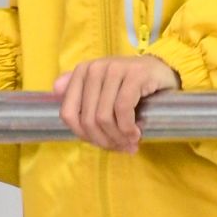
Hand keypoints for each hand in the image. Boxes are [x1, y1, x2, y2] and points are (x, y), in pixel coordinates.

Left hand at [53, 55, 178, 150]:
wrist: (162, 70)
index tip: (102, 143)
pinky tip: (136, 133)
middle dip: (105, 140)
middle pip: (88, 119)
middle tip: (121, 147)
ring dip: (118, 137)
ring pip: (104, 117)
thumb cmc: (130, 85)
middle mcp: (94, 68)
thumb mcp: (102, 88)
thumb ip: (77, 90)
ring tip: (130, 142)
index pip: (69, 114)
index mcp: (82, 72)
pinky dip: (128, 128)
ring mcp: (114, 70)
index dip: (84, 136)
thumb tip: (54, 91)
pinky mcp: (135, 75)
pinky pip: (123, 110)